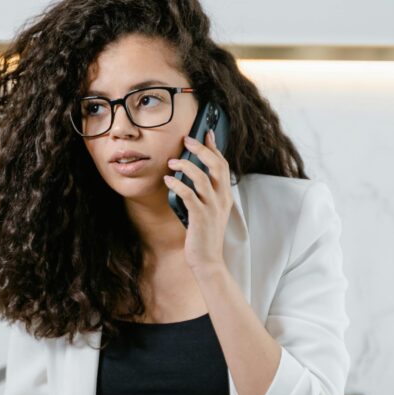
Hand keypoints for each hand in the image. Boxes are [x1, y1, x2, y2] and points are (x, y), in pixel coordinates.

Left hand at [163, 128, 232, 271]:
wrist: (208, 261)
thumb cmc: (205, 236)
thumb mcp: (210, 212)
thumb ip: (206, 195)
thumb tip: (193, 177)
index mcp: (225, 196)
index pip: (223, 165)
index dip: (214, 148)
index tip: (206, 133)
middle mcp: (221, 199)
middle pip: (216, 165)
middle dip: (201, 149)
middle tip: (187, 140)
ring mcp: (212, 208)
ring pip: (201, 177)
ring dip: (185, 166)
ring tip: (172, 162)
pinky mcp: (200, 217)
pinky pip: (188, 195)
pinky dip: (177, 184)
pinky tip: (168, 180)